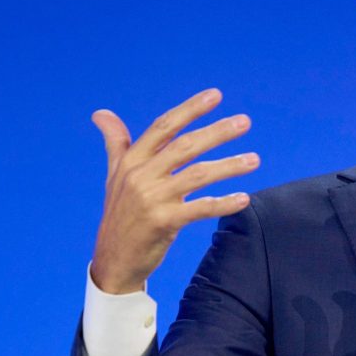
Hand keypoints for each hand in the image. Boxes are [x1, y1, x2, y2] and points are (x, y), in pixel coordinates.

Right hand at [89, 89, 259, 293]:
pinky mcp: (163, 222)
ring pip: (198, 175)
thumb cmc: (120, 215)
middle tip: (245, 122)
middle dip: (217, 132)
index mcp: (132, 161)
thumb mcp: (114, 176)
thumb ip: (116, 143)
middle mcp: (141, 176)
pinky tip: (244, 199)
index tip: (215, 95)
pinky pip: (200, 209)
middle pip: (185, 146)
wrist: (113, 259)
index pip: (164, 127)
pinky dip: (223, 204)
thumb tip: (101, 113)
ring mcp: (152, 199)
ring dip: (229, 166)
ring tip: (255, 160)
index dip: (190, 109)